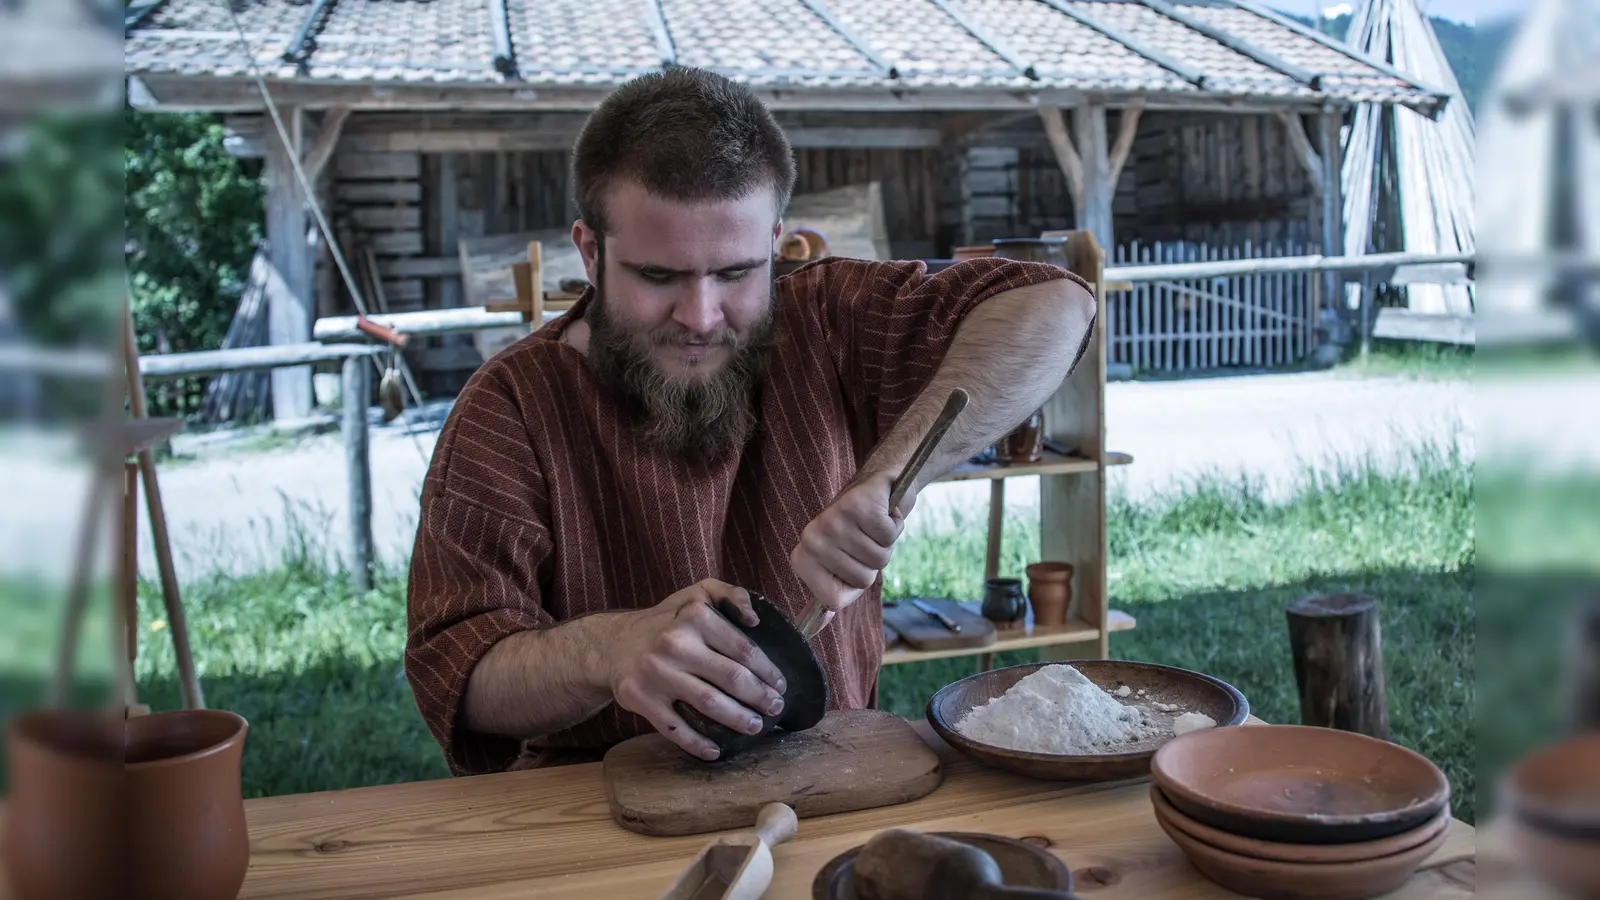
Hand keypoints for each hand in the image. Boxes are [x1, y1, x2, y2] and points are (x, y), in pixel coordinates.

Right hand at [608, 579, 787, 760]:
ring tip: (755, 726)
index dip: (768, 670)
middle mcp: (675, 644)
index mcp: (694, 616)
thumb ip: (729, 594)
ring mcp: (657, 674)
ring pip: (709, 704)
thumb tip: (755, 617)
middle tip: (775, 707)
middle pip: (731, 677)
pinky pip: (675, 728)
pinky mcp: (640, 699)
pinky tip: (715, 751)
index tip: (780, 684)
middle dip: (760, 697)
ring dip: (738, 719)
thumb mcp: (695, 594)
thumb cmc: (665, 622)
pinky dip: (698, 744)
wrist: (612, 645)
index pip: (743, 648)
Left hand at [790, 470, 909, 616]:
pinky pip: (889, 536)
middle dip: (873, 562)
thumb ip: (828, 595)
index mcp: (802, 559)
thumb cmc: (859, 532)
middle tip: (865, 538)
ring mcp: (832, 521)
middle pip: (862, 581)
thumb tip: (813, 630)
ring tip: (873, 526)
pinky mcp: (856, 505)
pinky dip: (895, 525)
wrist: (878, 485)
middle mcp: (811, 540)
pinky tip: (884, 512)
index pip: (833, 601)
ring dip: (885, 543)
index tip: (851, 562)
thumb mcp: (840, 565)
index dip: (853, 585)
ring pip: (878, 559)